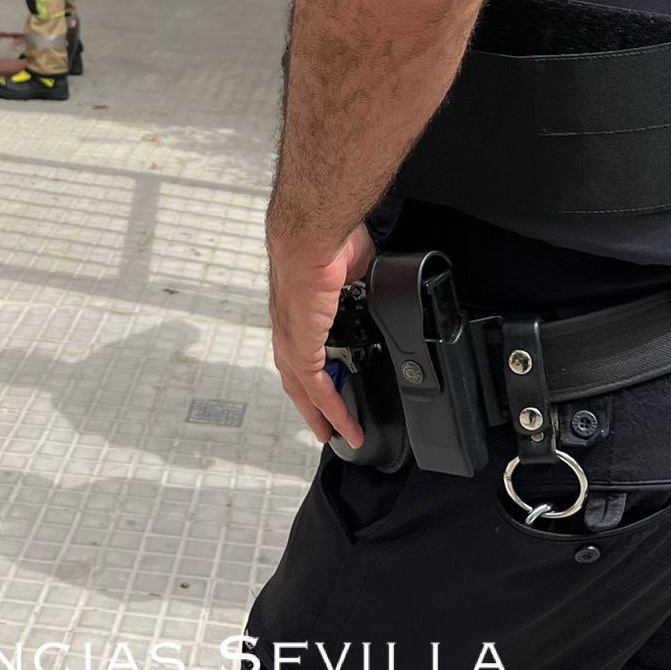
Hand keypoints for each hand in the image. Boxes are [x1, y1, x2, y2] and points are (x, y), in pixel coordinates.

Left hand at [268, 222, 375, 448]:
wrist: (313, 235)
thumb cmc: (329, 237)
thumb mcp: (355, 266)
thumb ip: (364, 281)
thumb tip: (381, 282)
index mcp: (301, 305)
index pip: (303, 346)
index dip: (315, 368)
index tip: (332, 384)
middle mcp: (289, 325)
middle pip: (295, 375)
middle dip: (311, 403)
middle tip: (327, 426)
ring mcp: (292, 337)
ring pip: (303, 387)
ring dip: (320, 413)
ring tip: (338, 435)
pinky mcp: (300, 346)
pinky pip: (316, 387)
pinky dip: (332, 408)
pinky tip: (346, 425)